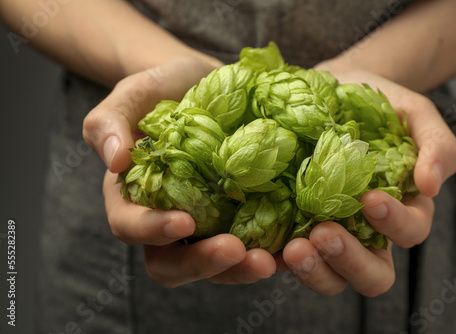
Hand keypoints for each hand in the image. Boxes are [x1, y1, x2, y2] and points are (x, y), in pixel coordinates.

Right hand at [84, 57, 276, 287]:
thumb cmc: (164, 89)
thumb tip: (115, 158)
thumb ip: (110, 121)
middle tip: (236, 250)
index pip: (130, 226)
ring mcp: (206, 223)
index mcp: (133, 197)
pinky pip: (250, 245)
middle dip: (202, 263)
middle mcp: (167, 218)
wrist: (204, 84)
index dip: (153, 231)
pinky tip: (291, 247)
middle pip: (172, 263)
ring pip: (214, 265)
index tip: (184, 221)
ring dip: (239, 270)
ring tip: (269, 260)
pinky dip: (269, 253)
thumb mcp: (134, 94)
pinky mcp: (239, 218)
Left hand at [282, 67, 455, 295]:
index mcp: (400, 211)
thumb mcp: (415, 116)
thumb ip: (437, 146)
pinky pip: (284, 259)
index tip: (370, 198)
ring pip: (329, 277)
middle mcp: (365, 232)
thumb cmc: (378, 107)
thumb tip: (431, 185)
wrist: (333, 92)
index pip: (408, 233)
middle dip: (349, 260)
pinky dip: (274, 261)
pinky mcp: (292, 229)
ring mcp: (327, 234)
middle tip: (324, 233)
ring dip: (314, 270)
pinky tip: (260, 251)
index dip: (394, 224)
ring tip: (293, 248)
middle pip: (371, 275)